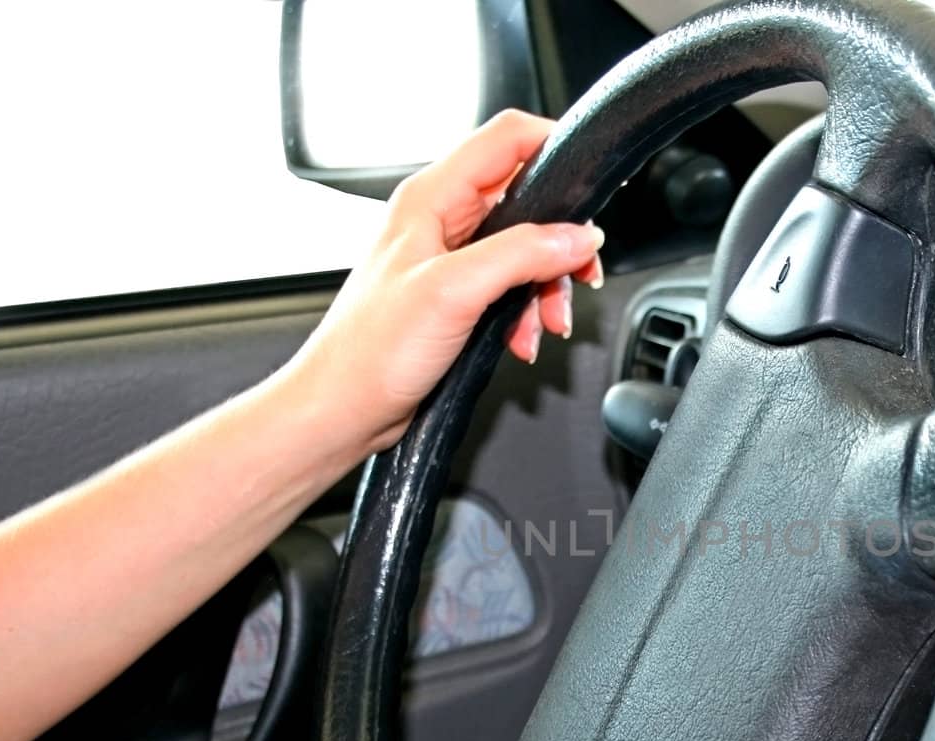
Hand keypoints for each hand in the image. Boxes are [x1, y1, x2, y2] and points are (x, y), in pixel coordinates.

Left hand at [280, 109, 604, 455]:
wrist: (344, 408)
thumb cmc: (371, 350)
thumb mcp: (454, 290)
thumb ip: (522, 254)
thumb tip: (577, 237)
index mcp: (431, 197)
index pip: (507, 138)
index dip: (554, 147)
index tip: (590, 183)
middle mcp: (441, 220)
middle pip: (528, 200)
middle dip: (561, 242)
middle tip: (579, 275)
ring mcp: (450, 259)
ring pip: (526, 250)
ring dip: (547, 287)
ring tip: (548, 323)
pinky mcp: (457, 296)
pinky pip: (511, 288)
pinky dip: (528, 313)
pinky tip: (524, 339)